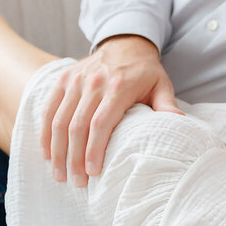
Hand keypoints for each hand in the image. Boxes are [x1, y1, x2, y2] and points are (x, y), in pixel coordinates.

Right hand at [40, 35, 180, 186]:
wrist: (125, 42)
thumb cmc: (144, 71)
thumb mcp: (161, 84)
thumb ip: (167, 105)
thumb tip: (180, 123)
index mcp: (119, 86)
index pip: (100, 123)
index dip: (93, 150)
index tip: (93, 173)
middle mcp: (93, 82)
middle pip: (77, 126)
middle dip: (74, 159)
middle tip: (77, 183)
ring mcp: (75, 80)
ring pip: (58, 120)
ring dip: (57, 151)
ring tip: (60, 175)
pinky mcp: (63, 80)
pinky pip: (48, 109)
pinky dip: (45, 134)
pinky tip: (47, 154)